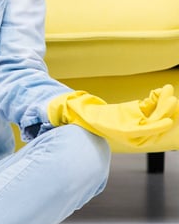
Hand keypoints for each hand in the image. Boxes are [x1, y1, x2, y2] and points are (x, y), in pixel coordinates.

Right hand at [47, 85, 178, 150]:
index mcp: (113, 131)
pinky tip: (158, 92)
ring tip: (168, 91)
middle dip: (163, 111)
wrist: (71, 116)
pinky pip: (147, 109)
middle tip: (172, 99)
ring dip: (162, 104)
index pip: (138, 132)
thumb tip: (57, 110)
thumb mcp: (69, 113)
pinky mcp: (131, 114)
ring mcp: (129, 121)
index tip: (168, 122)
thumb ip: (66, 111)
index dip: (153, 127)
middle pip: (150, 122)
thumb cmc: (70, 116)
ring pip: (152, 115)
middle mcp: (124, 129)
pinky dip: (154, 100)